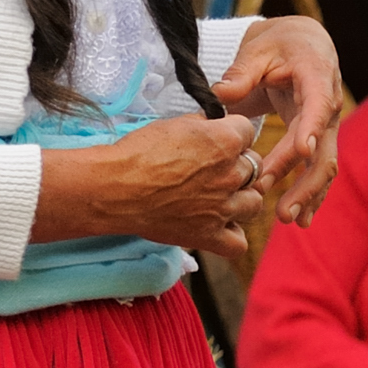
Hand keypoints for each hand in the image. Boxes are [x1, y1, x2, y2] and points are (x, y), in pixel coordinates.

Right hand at [35, 113, 263, 254]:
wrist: (113, 188)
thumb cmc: (137, 153)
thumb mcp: (173, 124)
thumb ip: (203, 124)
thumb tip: (213, 123)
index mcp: (225, 142)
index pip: (248, 130)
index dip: (232, 134)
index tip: (218, 140)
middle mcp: (231, 175)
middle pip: (254, 167)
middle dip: (238, 165)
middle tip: (214, 169)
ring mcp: (223, 208)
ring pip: (254, 203)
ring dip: (241, 199)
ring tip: (221, 197)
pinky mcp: (209, 235)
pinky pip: (239, 243)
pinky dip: (232, 236)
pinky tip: (219, 227)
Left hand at [213, 17, 341, 226]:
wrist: (302, 45)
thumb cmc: (278, 45)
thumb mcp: (258, 49)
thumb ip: (241, 72)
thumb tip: (222, 94)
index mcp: (317, 78)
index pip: (318, 107)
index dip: (312, 129)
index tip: (302, 151)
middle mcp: (328, 107)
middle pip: (323, 149)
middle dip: (305, 181)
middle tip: (283, 209)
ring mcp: (326, 127)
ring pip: (323, 165)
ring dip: (309, 195)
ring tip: (289, 220)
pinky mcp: (318, 140)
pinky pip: (316, 169)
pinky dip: (310, 194)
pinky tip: (301, 220)